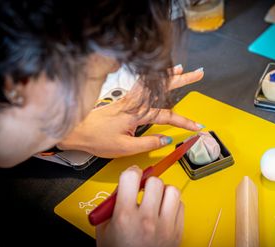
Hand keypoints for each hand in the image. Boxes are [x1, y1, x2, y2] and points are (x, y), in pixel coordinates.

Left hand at [57, 66, 203, 157]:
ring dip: (169, 75)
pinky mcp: (124, 99)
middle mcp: (134, 102)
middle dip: (183, 80)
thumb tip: (167, 139)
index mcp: (135, 114)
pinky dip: (154, 78)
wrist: (75, 130)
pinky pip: (143, 84)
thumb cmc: (97, 140)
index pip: (166, 117)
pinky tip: (159, 75)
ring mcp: (129, 98)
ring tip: (183, 69)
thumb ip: (147, 143)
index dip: (184, 122)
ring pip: (153, 83)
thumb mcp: (124, 148)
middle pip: (163, 88)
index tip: (197, 128)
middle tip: (199, 74)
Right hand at [96, 166, 183, 246]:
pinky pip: (181, 206)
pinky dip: (173, 205)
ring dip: (163, 192)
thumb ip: (111, 205)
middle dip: (148, 183)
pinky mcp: (177, 232)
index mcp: (125, 217)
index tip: (132, 175)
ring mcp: (165, 226)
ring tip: (156, 200)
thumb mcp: (103, 230)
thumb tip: (122, 187)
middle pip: (155, 182)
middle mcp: (147, 219)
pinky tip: (164, 212)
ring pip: (172, 191)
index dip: (131, 173)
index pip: (131, 177)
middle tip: (144, 191)